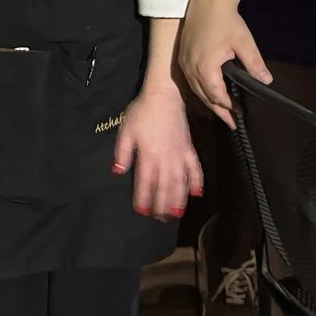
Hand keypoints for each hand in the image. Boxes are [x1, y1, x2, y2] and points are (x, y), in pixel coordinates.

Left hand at [114, 81, 204, 219]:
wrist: (164, 96)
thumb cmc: (142, 112)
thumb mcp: (126, 130)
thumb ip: (122, 152)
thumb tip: (118, 172)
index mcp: (148, 155)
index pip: (144, 182)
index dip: (143, 198)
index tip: (141, 211)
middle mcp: (166, 158)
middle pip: (164, 187)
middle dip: (161, 205)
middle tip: (159, 219)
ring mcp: (179, 154)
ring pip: (180, 182)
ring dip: (178, 199)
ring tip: (175, 214)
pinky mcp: (189, 149)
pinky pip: (195, 168)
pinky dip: (197, 182)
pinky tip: (196, 194)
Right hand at [174, 0, 267, 127]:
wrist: (208, 0)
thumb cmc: (226, 20)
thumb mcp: (244, 41)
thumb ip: (254, 63)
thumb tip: (266, 81)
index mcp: (205, 67)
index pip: (216, 95)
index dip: (228, 106)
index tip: (240, 114)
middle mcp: (191, 68)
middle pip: (204, 97)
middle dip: (219, 110)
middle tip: (231, 123)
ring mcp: (185, 63)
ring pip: (196, 90)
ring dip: (209, 102)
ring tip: (222, 112)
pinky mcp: (183, 57)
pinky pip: (191, 81)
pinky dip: (201, 90)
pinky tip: (209, 93)